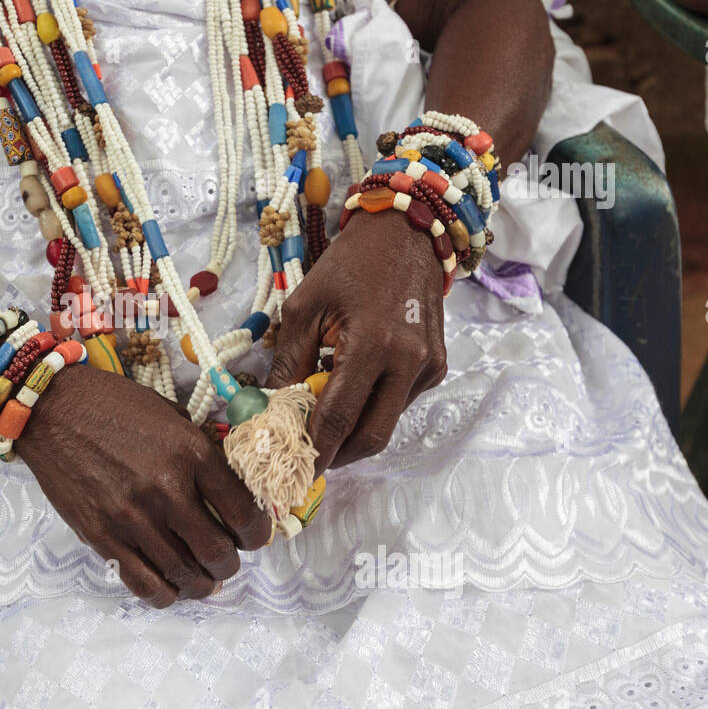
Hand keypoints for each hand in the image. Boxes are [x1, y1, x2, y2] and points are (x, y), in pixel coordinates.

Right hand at [15, 363, 270, 606]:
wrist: (53, 409)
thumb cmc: (115, 406)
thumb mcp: (172, 416)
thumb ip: (201, 454)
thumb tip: (229, 491)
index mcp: (191, 453)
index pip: (243, 512)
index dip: (257, 533)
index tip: (254, 536)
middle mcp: (166, 490)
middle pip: (218, 552)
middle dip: (231, 563)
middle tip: (227, 560)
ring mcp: (132, 518)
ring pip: (185, 575)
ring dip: (202, 584)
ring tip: (204, 580)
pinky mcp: (102, 537)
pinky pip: (144, 583)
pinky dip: (165, 594)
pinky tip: (171, 588)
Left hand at [267, 209, 446, 470]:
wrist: (405, 234)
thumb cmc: (347, 266)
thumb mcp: (304, 307)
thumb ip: (288, 363)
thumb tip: (270, 412)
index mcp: (374, 344)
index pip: (338, 417)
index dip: (314, 451)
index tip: (291, 473)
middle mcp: (409, 361)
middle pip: (370, 436)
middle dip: (336, 456)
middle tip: (305, 461)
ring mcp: (428, 367)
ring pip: (386, 424)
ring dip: (352, 432)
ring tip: (320, 422)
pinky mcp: (437, 366)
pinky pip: (399, 404)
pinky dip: (371, 409)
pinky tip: (350, 391)